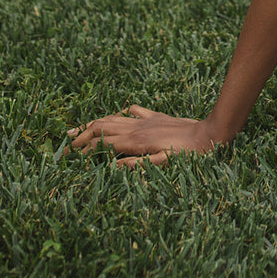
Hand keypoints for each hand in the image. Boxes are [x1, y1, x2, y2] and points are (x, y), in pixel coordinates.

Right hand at [66, 105, 219, 167]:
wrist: (210, 134)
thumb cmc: (190, 154)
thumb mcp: (165, 164)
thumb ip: (138, 165)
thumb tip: (113, 166)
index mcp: (137, 141)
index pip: (102, 145)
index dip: (84, 151)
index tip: (69, 158)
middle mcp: (137, 127)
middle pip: (101, 128)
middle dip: (82, 137)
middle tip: (65, 146)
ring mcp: (146, 120)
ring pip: (112, 118)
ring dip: (93, 124)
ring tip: (78, 129)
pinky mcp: (156, 116)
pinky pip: (132, 110)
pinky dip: (118, 113)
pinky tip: (115, 116)